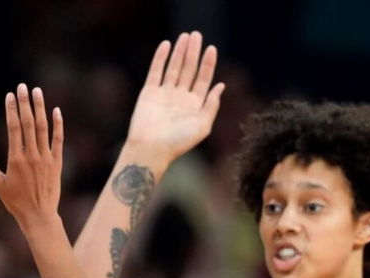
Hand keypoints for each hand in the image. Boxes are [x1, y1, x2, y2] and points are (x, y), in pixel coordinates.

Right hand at [0, 83, 63, 227]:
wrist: (39, 215)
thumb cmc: (15, 202)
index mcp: (15, 159)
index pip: (13, 128)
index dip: (11, 110)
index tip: (9, 96)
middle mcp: (32, 155)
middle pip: (28, 123)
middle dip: (24, 103)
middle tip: (22, 86)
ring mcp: (46, 158)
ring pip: (43, 128)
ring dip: (40, 108)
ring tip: (37, 91)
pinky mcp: (57, 163)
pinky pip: (58, 140)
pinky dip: (58, 124)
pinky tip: (56, 111)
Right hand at [126, 31, 223, 160]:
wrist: (151, 149)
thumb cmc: (178, 142)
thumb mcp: (202, 126)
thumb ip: (212, 106)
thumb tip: (221, 86)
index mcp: (194, 105)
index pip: (203, 79)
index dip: (207, 64)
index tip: (211, 48)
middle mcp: (180, 97)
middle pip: (189, 70)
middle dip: (193, 52)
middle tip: (197, 35)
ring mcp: (164, 94)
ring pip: (173, 67)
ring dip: (179, 52)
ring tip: (185, 36)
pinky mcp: (149, 92)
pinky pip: (155, 71)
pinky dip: (160, 58)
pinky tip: (166, 45)